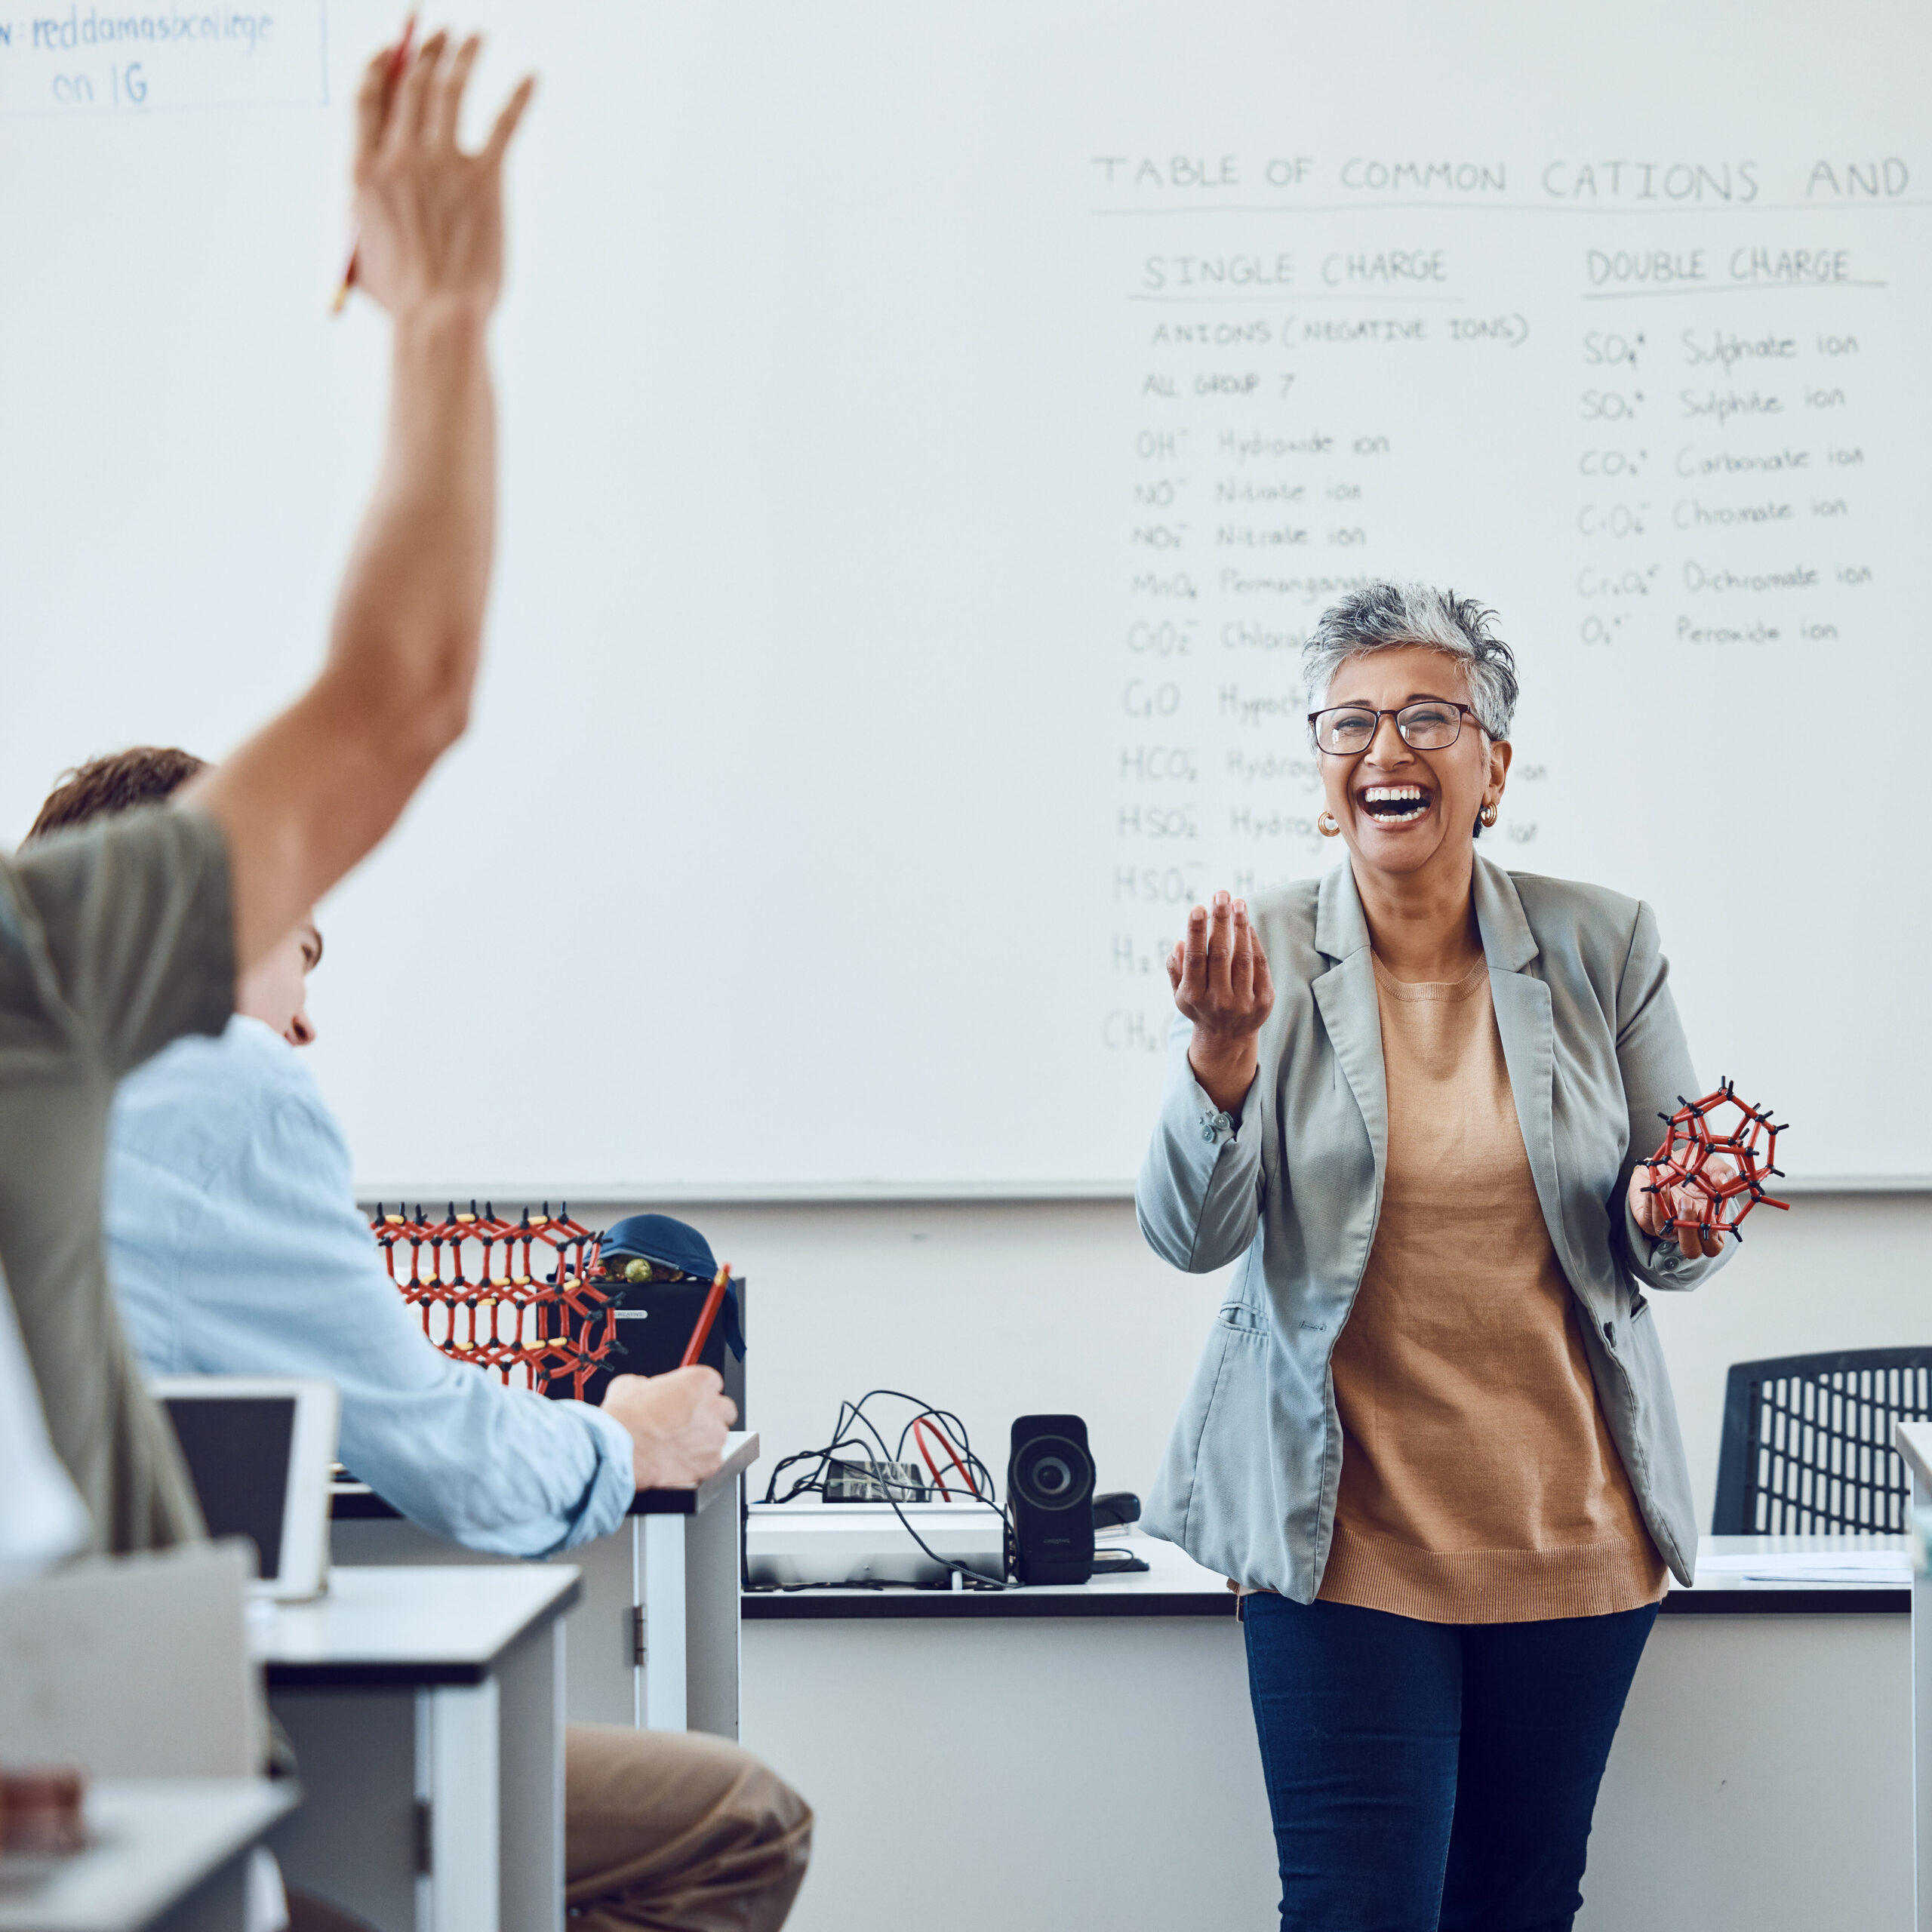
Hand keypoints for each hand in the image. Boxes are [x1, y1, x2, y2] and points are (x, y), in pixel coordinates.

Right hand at [351, 28, 534, 322]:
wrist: (438, 316)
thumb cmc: (401, 299)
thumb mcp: (361, 250)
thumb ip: (361, 213)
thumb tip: (365, 195)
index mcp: (361, 170)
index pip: (367, 97)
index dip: (380, 66)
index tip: (391, 49)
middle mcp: (398, 155)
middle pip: (410, 84)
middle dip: (425, 50)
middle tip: (439, 32)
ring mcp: (442, 163)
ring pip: (450, 90)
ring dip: (464, 56)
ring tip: (475, 37)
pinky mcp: (485, 179)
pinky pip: (503, 125)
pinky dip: (519, 96)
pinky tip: (532, 78)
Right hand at [601, 1368, 737, 1490]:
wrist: (621, 1449)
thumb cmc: (627, 1419)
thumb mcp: (632, 1384)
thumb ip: (652, 1384)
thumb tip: (650, 1390)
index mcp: (701, 1381)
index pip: (713, 1385)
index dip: (698, 1396)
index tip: (688, 1403)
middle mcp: (714, 1406)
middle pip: (723, 1411)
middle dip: (708, 1418)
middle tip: (686, 1426)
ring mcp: (715, 1437)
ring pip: (718, 1438)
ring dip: (703, 1442)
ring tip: (678, 1446)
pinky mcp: (711, 1464)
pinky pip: (712, 1462)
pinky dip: (699, 1464)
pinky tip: (679, 1461)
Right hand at [1168, 891, 1273, 1113]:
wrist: (1226, 1038)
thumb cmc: (1199, 1005)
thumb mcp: (1180, 992)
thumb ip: (1176, 969)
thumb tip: (1180, 943)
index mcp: (1193, 996)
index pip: (1195, 959)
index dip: (1197, 933)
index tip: (1198, 907)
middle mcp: (1218, 1001)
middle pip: (1221, 954)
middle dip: (1221, 921)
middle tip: (1221, 894)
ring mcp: (1243, 1003)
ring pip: (1243, 957)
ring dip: (1241, 926)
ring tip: (1238, 903)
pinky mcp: (1263, 1001)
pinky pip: (1259, 965)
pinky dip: (1253, 942)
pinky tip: (1247, 924)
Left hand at [1628, 1154, 1735, 1258]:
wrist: (1665, 1162)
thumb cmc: (1693, 1170)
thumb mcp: (1712, 1167)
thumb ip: (1722, 1172)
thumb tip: (1723, 1182)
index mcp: (1708, 1225)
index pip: (1713, 1246)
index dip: (1712, 1234)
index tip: (1707, 1212)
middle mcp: (1687, 1231)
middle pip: (1690, 1250)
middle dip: (1689, 1232)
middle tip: (1687, 1203)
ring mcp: (1667, 1228)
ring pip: (1665, 1232)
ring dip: (1666, 1208)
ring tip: (1668, 1185)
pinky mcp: (1647, 1220)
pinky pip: (1648, 1218)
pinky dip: (1652, 1202)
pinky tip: (1656, 1185)